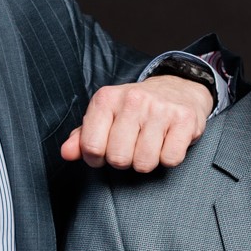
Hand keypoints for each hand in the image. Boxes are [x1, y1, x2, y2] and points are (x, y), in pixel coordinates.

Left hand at [61, 74, 212, 170]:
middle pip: (119, 158)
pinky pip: (170, 159)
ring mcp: (160, 108)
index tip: (106, 151)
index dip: (97, 158)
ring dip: (147, 161)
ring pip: (145, 162)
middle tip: (131, 147)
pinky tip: (167, 142)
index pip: (92, 147)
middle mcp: (133, 99)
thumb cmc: (135, 110)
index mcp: (107, 98)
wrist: (178, 88)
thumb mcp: (105, 116)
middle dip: (124, 161)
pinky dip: (168, 158)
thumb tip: (66, 153)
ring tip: (150, 145)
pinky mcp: (184, 119)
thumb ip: (82, 137)